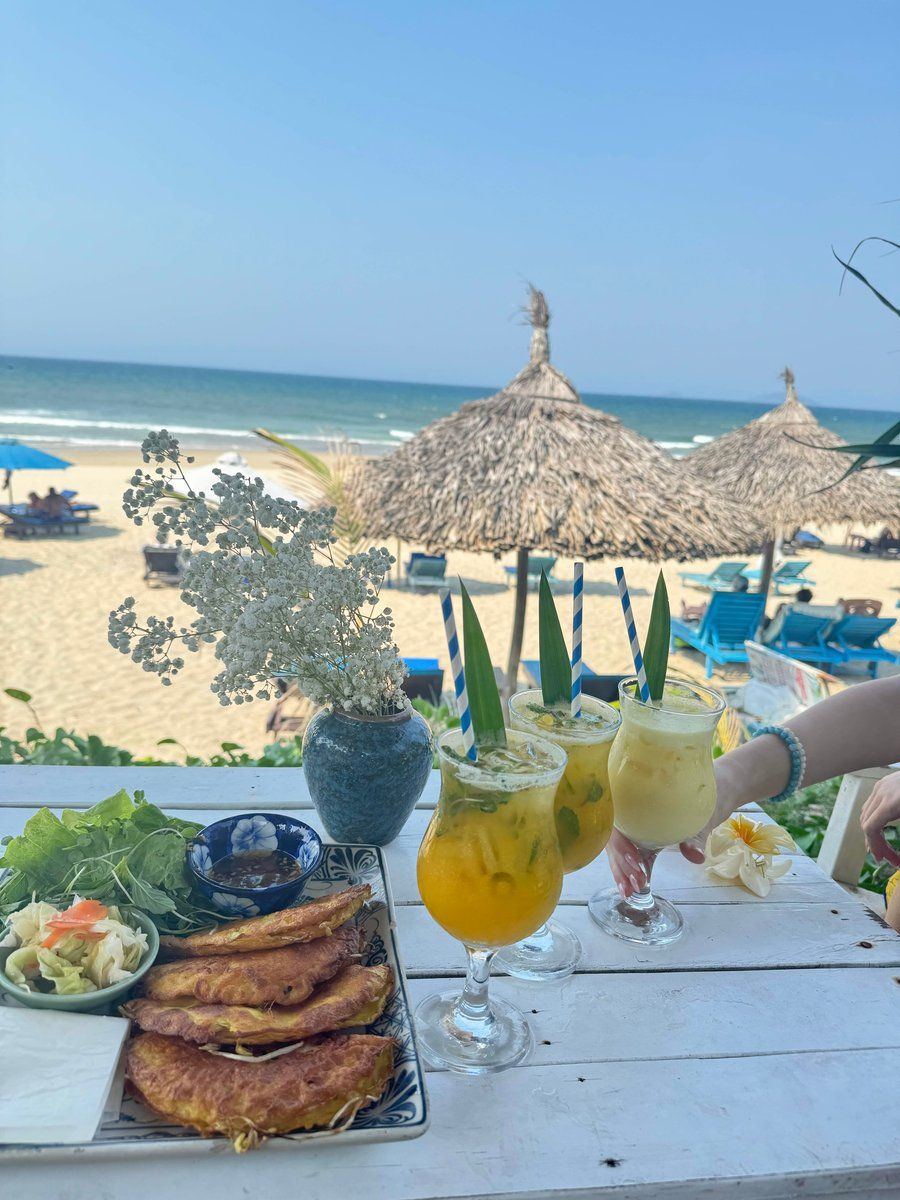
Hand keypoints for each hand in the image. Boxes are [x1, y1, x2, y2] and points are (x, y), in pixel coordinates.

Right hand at [606, 755, 743, 897]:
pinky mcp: (637, 837)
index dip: (622, 843)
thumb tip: (695, 856)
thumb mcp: (701, 817)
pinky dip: (624, 870)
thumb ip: (694, 837)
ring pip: (615, 848)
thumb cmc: (700, 801)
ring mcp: (630, 825)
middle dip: (622, 864)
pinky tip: (629, 887)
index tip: (637, 861)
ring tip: (629, 891)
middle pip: (613, 838)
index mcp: (636, 800)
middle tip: (636, 884)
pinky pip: (624, 853)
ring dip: (620, 870)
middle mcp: (629, 812)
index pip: (618, 822)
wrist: (712, 793)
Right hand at [860, 773, 899, 868]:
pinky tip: (885, 826)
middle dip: (875, 843)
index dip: (876, 847)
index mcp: (891, 803)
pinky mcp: (885, 781)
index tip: (887, 860)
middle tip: (887, 858)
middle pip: (866, 822)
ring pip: (866, 812)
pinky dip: (874, 817)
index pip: (870, 828)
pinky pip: (872, 803)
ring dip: (872, 830)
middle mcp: (882, 793)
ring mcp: (881, 785)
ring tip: (883, 845)